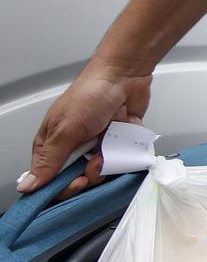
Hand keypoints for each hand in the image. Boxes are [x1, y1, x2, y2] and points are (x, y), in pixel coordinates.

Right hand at [19, 63, 150, 198]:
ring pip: (103, 171)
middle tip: (97, 162)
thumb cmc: (91, 94)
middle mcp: (73, 146)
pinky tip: (124, 138)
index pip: (51, 180)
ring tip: (112, 145)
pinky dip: (125, 150)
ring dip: (109, 162)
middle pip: (79, 178)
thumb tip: (27, 186)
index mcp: (52, 144)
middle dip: (90, 174)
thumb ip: (50, 160)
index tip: (78, 182)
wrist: (125, 74)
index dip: (64, 186)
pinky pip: (122, 158)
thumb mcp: (66, 129)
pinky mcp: (118, 140)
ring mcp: (97, 143)